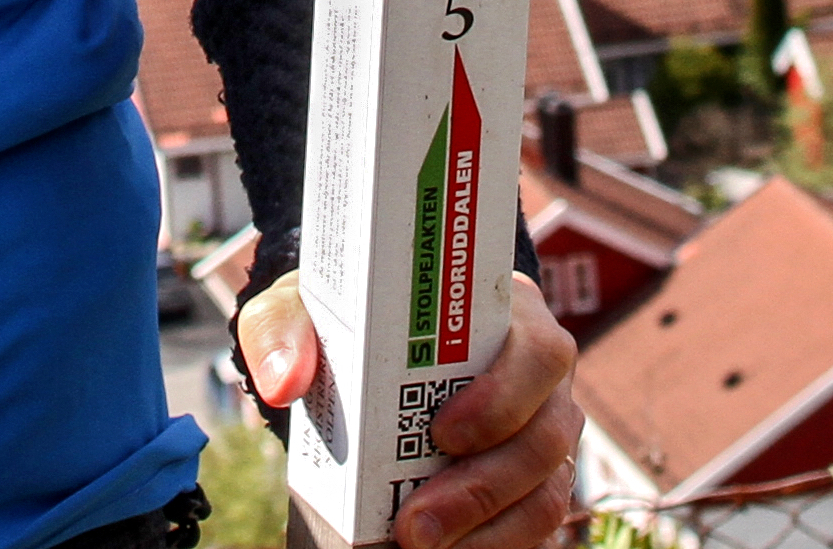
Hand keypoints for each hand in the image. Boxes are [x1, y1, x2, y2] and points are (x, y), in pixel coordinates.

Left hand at [233, 267, 583, 548]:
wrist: (356, 358)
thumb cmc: (347, 323)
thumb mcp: (305, 309)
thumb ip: (285, 330)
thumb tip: (285, 382)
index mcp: (507, 316)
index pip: (539, 351)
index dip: (504, 397)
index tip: (442, 434)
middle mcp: (539, 377)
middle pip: (547, 434)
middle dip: (482, 488)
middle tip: (415, 525)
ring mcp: (542, 435)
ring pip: (546, 490)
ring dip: (488, 529)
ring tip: (420, 545)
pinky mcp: (532, 484)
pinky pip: (535, 525)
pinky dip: (495, 545)